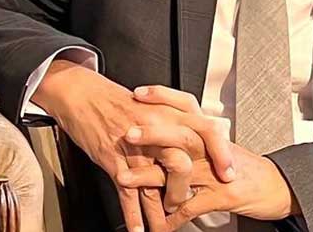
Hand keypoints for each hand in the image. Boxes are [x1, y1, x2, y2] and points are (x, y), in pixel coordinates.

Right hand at [32, 60, 235, 231]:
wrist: (84, 94)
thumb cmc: (118, 100)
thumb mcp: (154, 104)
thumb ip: (177, 121)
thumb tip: (199, 139)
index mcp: (169, 113)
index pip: (206, 131)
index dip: (220, 153)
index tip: (228, 173)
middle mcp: (156, 129)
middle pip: (182, 163)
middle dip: (186, 190)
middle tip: (192, 207)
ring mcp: (134, 147)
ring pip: (155, 184)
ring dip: (160, 210)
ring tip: (164, 227)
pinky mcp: (112, 159)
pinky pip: (127, 192)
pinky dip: (133, 214)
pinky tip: (138, 228)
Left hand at [120, 85, 299, 228]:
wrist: (278, 186)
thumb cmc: (247, 167)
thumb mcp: (221, 147)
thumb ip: (196, 139)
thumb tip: (165, 131)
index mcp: (211, 133)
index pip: (186, 104)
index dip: (163, 97)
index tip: (138, 94)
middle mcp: (213, 148)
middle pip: (182, 132)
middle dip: (153, 132)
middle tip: (129, 131)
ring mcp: (218, 171)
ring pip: (181, 168)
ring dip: (149, 175)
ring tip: (125, 178)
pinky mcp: (223, 196)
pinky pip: (192, 205)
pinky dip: (172, 215)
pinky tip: (157, 222)